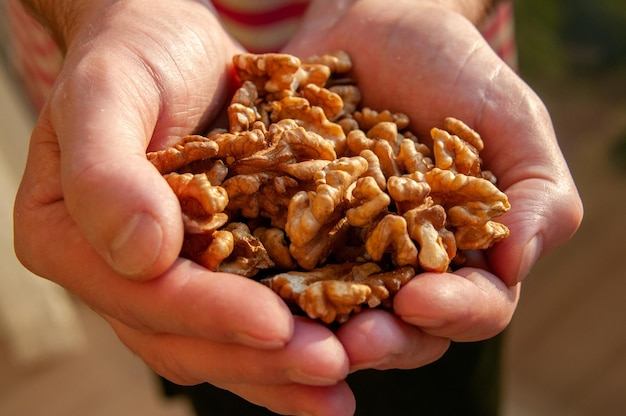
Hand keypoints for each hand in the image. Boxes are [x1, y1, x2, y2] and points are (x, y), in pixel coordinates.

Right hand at [13, 1, 354, 413]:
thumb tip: (140, 255)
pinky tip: (345, 353)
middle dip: (257, 359)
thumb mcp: (107, 91)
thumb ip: (104, 171)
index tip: (275, 324)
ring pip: (222, 341)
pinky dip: (294, 338)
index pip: (143, 294)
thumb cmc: (132, 53)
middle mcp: (120, 271)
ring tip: (340, 390)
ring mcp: (171, 273)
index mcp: (72, 239)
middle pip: (185, 337)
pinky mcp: (220, 260)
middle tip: (329, 369)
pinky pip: (255, 309)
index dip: (208, 315)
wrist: (168, 39)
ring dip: (282, 371)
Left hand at [284, 0, 582, 369]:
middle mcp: (399, 265)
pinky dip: (263, 277)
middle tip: (356, 341)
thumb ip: (535, 193)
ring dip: (319, 329)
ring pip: (335, 310)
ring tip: (300, 326)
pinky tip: (245, 282)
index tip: (421, 298)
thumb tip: (518, 263)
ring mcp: (341, 250)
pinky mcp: (288, 226)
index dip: (453, 313)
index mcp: (461, 253)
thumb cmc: (455, 73)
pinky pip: (274, 260)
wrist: (378, 27)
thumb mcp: (511, 121)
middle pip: (401, 327)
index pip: (472, 306)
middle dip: (382, 339)